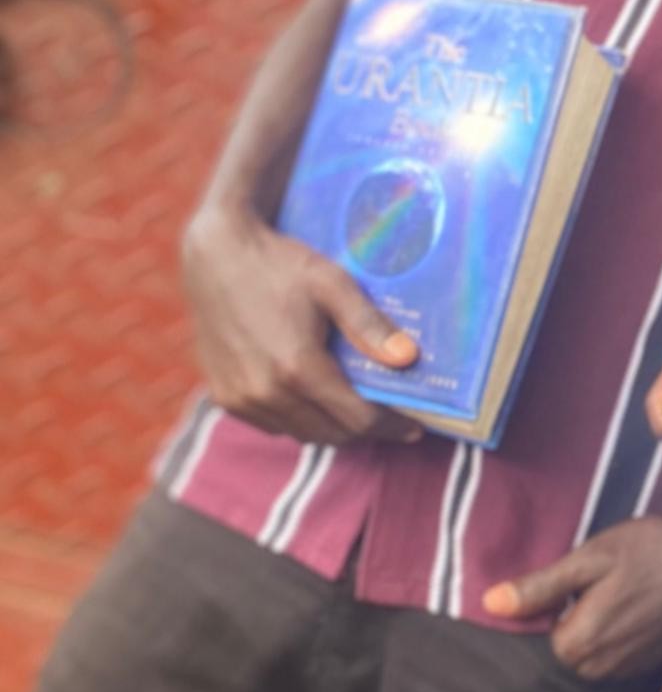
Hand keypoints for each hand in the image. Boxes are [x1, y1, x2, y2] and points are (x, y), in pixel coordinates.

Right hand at [180, 203, 422, 445]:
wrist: (217, 257)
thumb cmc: (280, 266)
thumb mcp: (333, 285)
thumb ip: (369, 325)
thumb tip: (408, 359)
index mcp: (297, 368)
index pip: (357, 419)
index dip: (391, 426)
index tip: (414, 428)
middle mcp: (265, 393)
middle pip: (331, 434)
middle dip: (366, 430)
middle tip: (391, 417)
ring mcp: (241, 400)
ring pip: (301, 433)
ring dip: (332, 427)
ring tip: (356, 408)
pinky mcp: (224, 398)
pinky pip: (272, 425)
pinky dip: (298, 420)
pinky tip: (313, 398)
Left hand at [483, 483, 661, 677]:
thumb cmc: (652, 548)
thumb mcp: (591, 557)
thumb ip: (540, 586)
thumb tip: (489, 604)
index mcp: (579, 645)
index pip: (533, 638)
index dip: (539, 607)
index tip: (560, 581)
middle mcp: (601, 669)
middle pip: (560, 650)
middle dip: (563, 619)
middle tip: (586, 581)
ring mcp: (627, 670)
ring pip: (587, 654)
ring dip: (589, 627)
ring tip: (608, 589)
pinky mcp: (649, 663)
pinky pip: (612, 656)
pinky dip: (613, 634)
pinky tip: (628, 602)